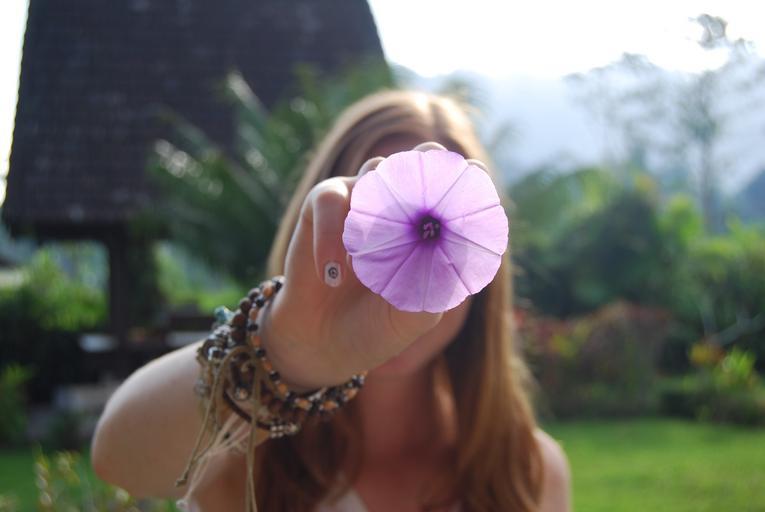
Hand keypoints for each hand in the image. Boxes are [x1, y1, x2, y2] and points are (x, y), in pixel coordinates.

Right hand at [260, 142, 473, 389]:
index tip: (478, 181)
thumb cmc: (376, 327)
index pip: (459, 190)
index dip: (471, 179)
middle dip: (431, 163)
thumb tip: (452, 254)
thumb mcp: (413, 317)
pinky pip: (331, 199)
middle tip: (433, 192)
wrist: (323, 345)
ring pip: (377, 169)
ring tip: (375, 248)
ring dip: (382, 197)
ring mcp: (362, 201)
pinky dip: (333, 233)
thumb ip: (435, 288)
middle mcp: (400, 205)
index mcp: (432, 228)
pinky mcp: (323, 208)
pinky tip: (335, 275)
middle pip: (422, 159)